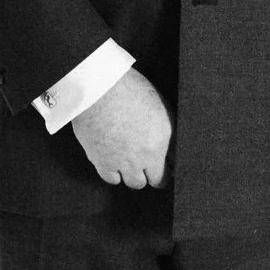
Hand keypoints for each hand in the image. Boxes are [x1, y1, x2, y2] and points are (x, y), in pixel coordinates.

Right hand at [71, 70, 172, 189]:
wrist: (97, 87)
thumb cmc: (127, 88)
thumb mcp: (159, 105)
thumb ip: (169, 130)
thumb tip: (172, 147)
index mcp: (162, 139)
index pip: (173, 168)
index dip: (169, 169)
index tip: (166, 167)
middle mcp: (144, 155)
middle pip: (155, 180)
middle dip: (153, 173)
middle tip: (148, 166)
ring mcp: (123, 161)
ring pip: (134, 183)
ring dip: (134, 174)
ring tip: (130, 162)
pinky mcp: (102, 161)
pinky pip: (112, 179)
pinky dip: (114, 172)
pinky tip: (114, 161)